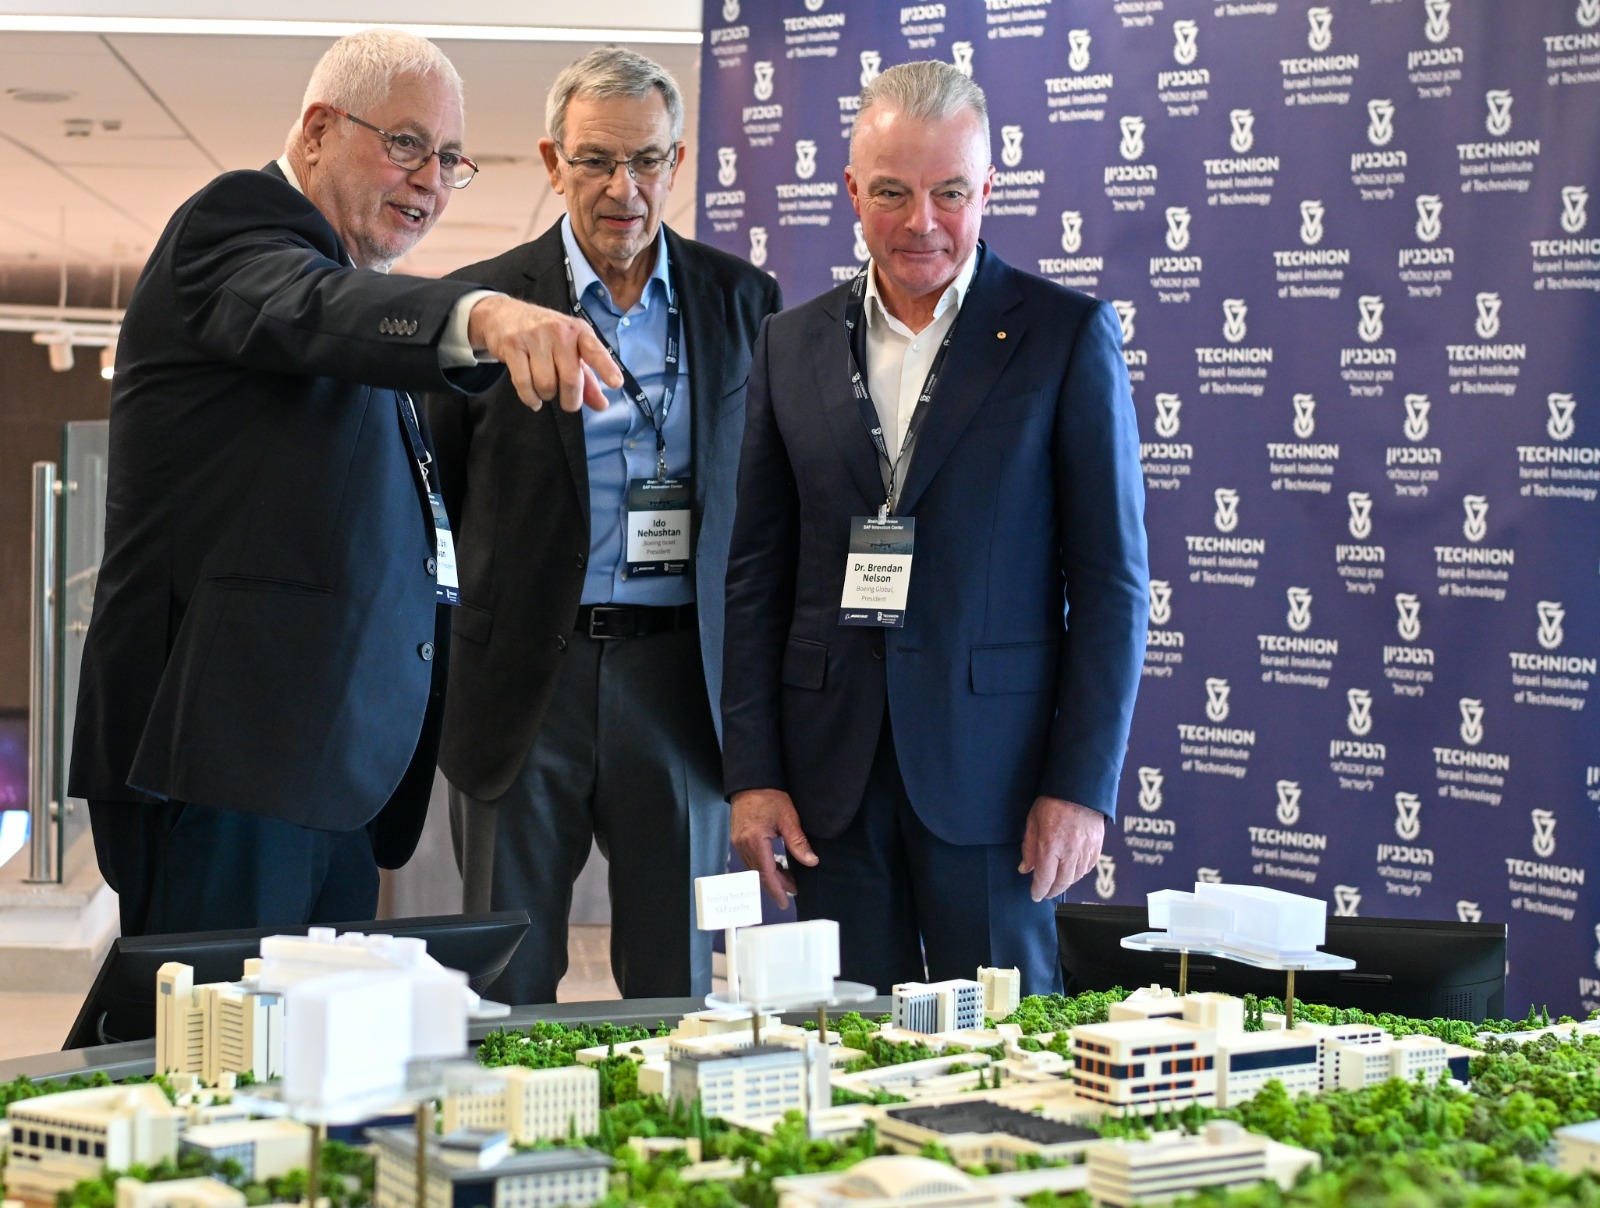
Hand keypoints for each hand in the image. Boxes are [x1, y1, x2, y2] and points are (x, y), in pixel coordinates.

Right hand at [466, 294, 621, 411]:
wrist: (504, 314)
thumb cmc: (545, 337)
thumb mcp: (570, 351)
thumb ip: (587, 379)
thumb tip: (602, 405)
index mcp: (579, 332)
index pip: (595, 351)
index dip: (606, 367)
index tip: (616, 383)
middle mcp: (559, 331)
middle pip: (570, 380)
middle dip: (571, 400)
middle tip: (568, 403)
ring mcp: (534, 336)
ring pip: (546, 385)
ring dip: (546, 396)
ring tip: (545, 390)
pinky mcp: (513, 345)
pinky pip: (524, 384)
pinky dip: (530, 398)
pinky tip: (533, 398)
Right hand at [730, 788, 818, 908]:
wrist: (751, 781)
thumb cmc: (769, 795)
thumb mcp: (788, 818)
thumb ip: (798, 842)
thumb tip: (811, 861)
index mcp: (755, 840)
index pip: (766, 873)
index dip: (777, 890)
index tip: (784, 902)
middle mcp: (743, 844)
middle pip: (759, 874)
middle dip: (776, 885)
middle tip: (793, 891)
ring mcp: (738, 842)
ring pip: (754, 868)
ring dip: (770, 876)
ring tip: (788, 879)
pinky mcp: (739, 838)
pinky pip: (751, 859)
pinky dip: (764, 866)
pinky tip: (777, 866)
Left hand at [1019, 797, 1104, 901]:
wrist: (1079, 787)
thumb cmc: (1052, 801)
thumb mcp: (1033, 822)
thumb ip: (1029, 847)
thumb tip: (1025, 868)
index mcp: (1050, 845)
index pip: (1044, 878)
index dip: (1038, 890)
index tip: (1035, 895)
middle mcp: (1070, 851)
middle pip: (1062, 882)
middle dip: (1052, 891)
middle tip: (1045, 893)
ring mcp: (1085, 849)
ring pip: (1076, 877)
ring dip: (1065, 883)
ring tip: (1057, 883)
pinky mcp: (1097, 845)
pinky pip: (1089, 867)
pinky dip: (1080, 873)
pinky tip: (1073, 872)